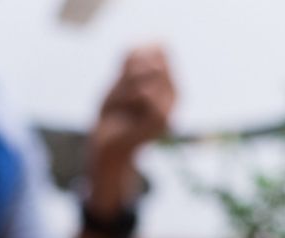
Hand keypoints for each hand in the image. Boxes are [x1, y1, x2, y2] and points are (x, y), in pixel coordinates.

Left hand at [87, 45, 175, 213]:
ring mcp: (171, 106)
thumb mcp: (123, 76)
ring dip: (126, 87)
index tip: (125, 78)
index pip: (158, 48)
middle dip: (130, 73)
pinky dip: (128, 99)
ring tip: (124, 105)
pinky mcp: (163, 119)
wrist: (108, 141)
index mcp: (170, 80)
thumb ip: (139, 59)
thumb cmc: (116, 109)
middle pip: (152, 60)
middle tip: (123, 96)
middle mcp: (176, 92)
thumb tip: (157, 55)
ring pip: (149, 74)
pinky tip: (127, 115)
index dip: (134, 59)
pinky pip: (145, 93)